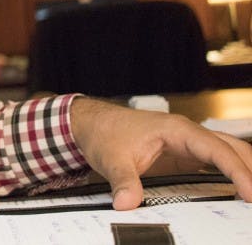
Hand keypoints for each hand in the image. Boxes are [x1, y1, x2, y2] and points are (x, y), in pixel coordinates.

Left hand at [70, 97, 251, 209]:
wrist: (92, 123)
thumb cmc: (104, 132)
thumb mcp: (111, 158)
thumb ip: (123, 181)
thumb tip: (127, 203)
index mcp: (177, 130)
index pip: (217, 149)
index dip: (238, 171)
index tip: (250, 193)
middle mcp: (188, 135)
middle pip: (232, 149)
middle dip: (251, 170)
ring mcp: (188, 145)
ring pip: (228, 154)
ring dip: (246, 171)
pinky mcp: (184, 156)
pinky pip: (216, 164)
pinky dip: (232, 176)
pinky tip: (239, 192)